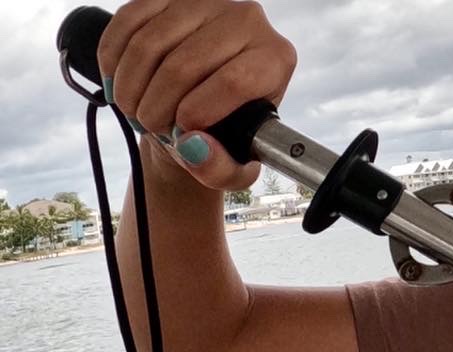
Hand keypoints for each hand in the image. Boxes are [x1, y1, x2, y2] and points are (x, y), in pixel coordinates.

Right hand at [97, 0, 296, 189]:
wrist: (199, 107)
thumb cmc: (224, 136)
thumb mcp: (233, 168)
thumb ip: (221, 170)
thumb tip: (193, 148)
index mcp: (275, 58)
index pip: (236, 81)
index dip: (201, 111)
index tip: (182, 131)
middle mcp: (246, 20)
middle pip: (186, 65)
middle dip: (157, 106)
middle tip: (152, 126)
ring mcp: (204, 2)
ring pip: (150, 44)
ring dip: (131, 87)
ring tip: (135, 110)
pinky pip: (127, 22)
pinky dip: (113, 60)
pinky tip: (118, 84)